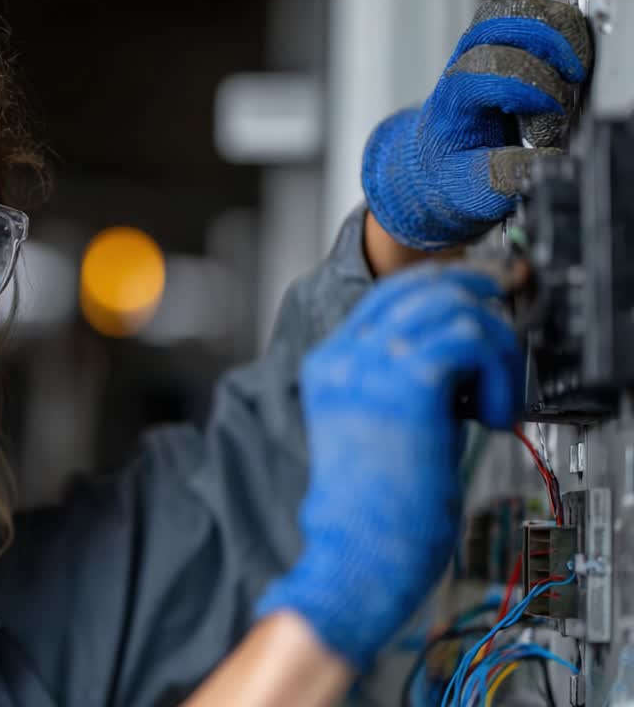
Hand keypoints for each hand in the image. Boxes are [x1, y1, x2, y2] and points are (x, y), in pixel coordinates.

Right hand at [254, 265, 523, 671]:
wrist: (359, 551)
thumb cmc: (372, 508)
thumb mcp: (378, 425)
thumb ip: (400, 380)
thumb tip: (459, 348)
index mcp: (328, 365)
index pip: (388, 294)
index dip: (444, 286)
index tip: (484, 296)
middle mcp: (344, 357)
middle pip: (422, 286)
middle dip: (479, 295)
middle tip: (509, 324)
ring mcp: (372, 365)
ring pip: (455, 307)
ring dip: (495, 348)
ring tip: (495, 398)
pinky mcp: (410, 383)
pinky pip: (473, 339)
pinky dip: (498, 371)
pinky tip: (492, 413)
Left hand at [362, 0, 590, 249]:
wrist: (435, 164)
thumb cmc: (453, 174)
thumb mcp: (471, 192)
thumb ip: (502, 178)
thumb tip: (540, 161)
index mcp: (449, 106)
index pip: (483, 71)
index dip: (526, 89)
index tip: (544, 128)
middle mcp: (460, 69)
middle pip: (499, 31)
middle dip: (543, 62)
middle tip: (561, 97)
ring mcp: (480, 51)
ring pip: (516, 14)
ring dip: (554, 40)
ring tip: (570, 74)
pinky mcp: (504, 43)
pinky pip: (532, 16)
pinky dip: (558, 32)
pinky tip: (566, 64)